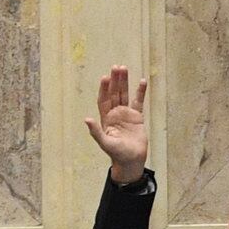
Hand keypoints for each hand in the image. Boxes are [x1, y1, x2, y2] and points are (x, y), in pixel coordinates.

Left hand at [84, 66, 149, 184]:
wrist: (131, 161)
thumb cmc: (117, 154)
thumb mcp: (105, 143)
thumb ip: (96, 131)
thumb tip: (87, 119)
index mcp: (106, 118)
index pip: (103, 100)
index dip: (104, 89)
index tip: (105, 78)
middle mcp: (115, 113)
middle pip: (114, 93)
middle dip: (115, 80)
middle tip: (116, 67)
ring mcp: (126, 114)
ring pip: (125, 94)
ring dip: (124, 82)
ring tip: (124, 68)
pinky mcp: (137, 117)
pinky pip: (139, 101)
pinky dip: (140, 92)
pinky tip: (142, 81)